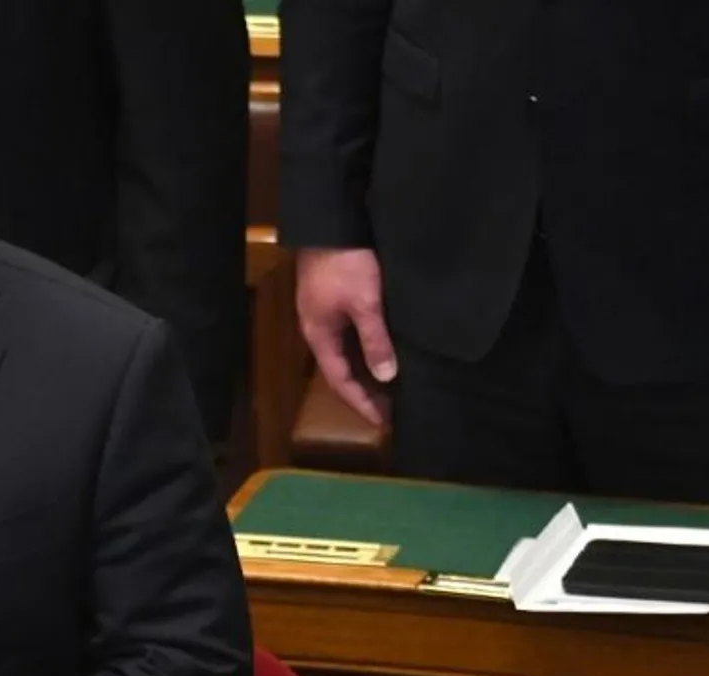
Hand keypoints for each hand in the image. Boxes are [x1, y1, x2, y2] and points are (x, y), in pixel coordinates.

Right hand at [295, 247, 397, 426]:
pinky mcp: (334, 296)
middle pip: (340, 370)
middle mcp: (318, 328)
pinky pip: (350, 335)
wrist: (330, 220)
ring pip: (345, 352)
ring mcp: (324, 311)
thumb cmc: (346, 263)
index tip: (384, 423)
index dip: (361, 403)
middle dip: (363, 391)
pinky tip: (383, 349)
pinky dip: (366, 349)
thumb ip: (375, 341)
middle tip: (391, 409)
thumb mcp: (365, 304)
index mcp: (319, 335)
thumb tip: (386, 378)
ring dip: (365, 370)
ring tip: (391, 384)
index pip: (339, 381)